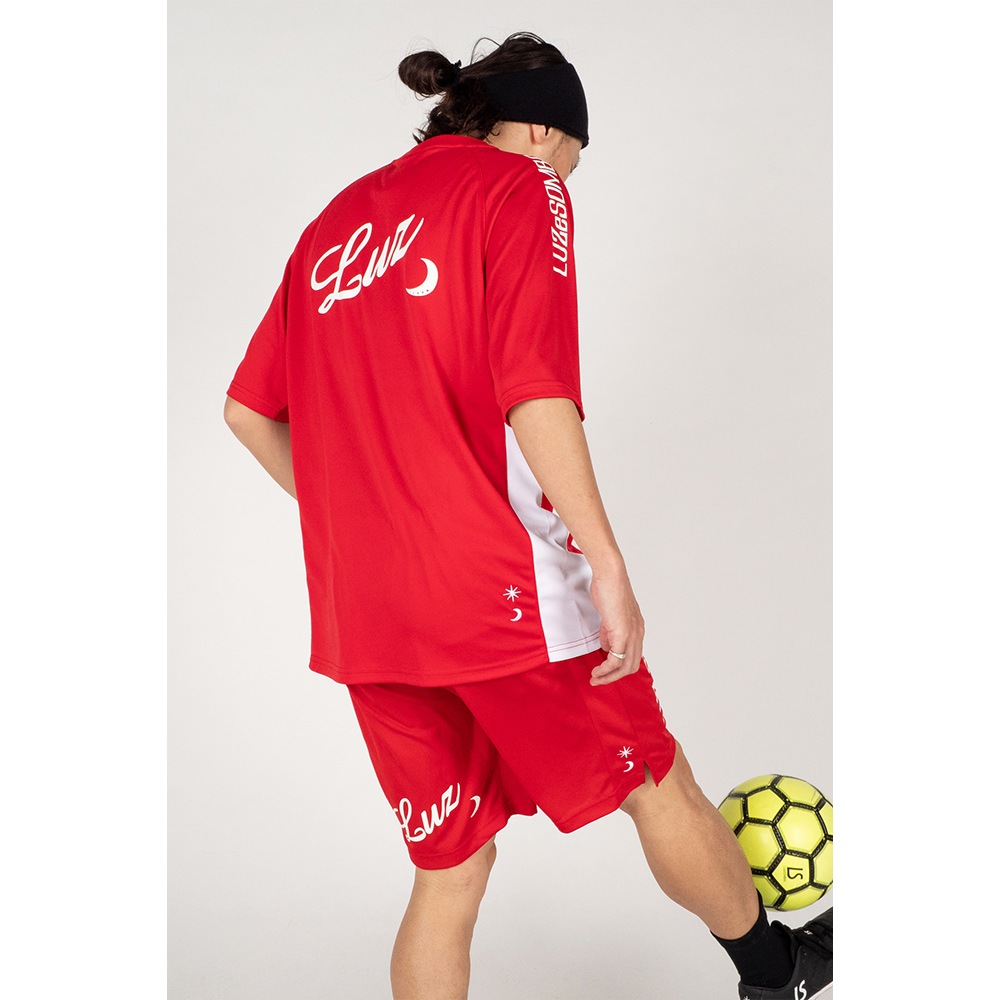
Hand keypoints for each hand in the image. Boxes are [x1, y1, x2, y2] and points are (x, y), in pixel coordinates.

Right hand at [587, 564, 644, 684]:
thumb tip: (606, 646)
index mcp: (637, 628)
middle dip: (614, 677)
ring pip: (625, 666)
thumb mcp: (610, 615)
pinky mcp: (622, 633)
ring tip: (595, 678)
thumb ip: (609, 631)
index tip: (604, 671)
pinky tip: (597, 670)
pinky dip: (606, 669)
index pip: (632, 656)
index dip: (619, 667)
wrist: (610, 576)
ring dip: (609, 676)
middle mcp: (638, 633)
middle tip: (599, 679)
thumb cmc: (608, 588)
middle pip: (631, 666)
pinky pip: (615, 659)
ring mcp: (632, 634)